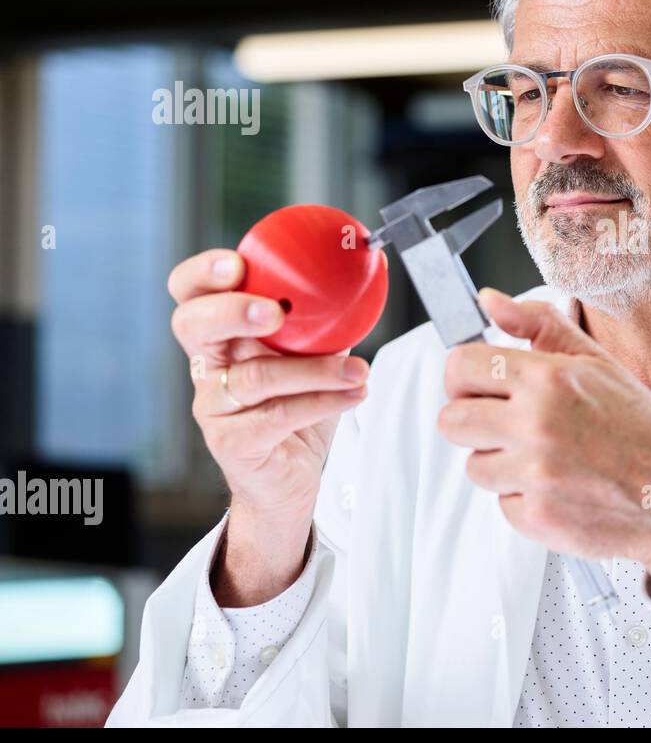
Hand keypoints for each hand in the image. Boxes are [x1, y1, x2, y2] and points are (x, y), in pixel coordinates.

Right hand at [168, 249, 369, 603]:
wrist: (290, 479)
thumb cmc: (298, 410)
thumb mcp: (314, 356)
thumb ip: (325, 321)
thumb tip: (368, 277)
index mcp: (221, 336)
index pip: (191, 294)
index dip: (202, 274)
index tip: (236, 263)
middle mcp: (208, 368)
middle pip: (193, 325)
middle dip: (231, 310)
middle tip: (275, 311)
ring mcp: (213, 407)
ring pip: (255, 377)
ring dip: (316, 370)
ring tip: (359, 369)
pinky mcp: (231, 443)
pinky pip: (278, 416)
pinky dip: (323, 402)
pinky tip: (355, 393)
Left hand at [438, 288, 650, 605]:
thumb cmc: (641, 428)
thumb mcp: (597, 363)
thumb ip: (539, 325)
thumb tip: (489, 301)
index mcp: (549, 377)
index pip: (460, 367)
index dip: (463, 378)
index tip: (479, 388)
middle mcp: (536, 424)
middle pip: (451, 421)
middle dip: (474, 423)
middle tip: (511, 427)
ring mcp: (534, 475)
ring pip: (475, 466)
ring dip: (501, 465)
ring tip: (548, 460)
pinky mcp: (536, 517)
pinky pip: (502, 504)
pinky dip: (525, 501)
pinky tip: (562, 489)